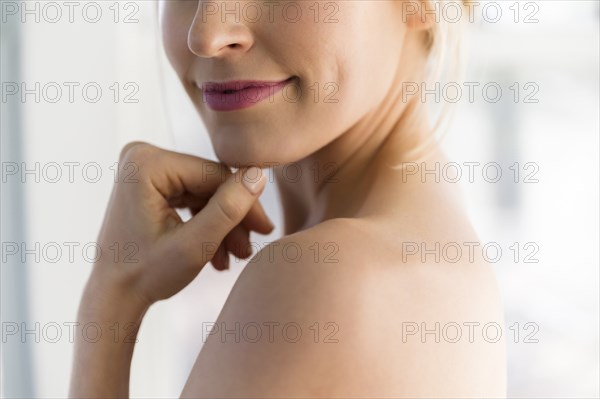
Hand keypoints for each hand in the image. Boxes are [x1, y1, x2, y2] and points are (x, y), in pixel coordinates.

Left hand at [89, 141, 272, 307]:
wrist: (113, 297)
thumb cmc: (145, 275)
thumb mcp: (195, 245)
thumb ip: (228, 209)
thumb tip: (259, 174)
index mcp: (146, 163)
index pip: (214, 175)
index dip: (245, 203)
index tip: (265, 230)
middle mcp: (141, 157)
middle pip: (209, 183)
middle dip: (232, 219)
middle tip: (248, 249)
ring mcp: (144, 169)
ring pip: (204, 193)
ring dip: (221, 225)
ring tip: (233, 257)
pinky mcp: (149, 183)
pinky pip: (191, 197)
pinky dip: (205, 223)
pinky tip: (217, 252)